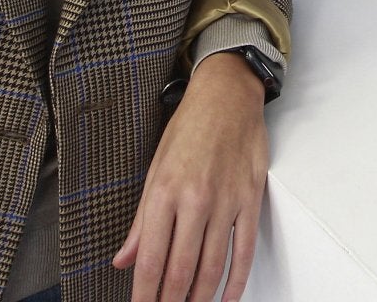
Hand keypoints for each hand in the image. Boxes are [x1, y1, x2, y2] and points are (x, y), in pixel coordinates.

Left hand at [113, 52, 269, 300]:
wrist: (228, 96)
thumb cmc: (190, 127)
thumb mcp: (154, 169)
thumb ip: (141, 221)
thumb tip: (125, 258)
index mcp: (165, 192)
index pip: (151, 259)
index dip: (145, 294)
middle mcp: (195, 200)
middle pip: (181, 270)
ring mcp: (226, 201)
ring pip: (212, 266)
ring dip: (201, 298)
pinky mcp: (250, 200)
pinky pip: (244, 250)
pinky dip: (237, 281)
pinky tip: (228, 296)